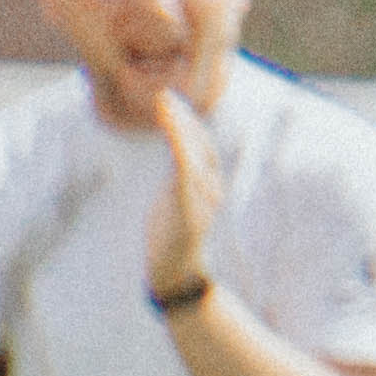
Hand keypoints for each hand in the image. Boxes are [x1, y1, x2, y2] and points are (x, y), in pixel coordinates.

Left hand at [144, 94, 222, 307]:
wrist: (175, 279)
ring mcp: (202, 200)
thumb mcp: (174, 210)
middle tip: (166, 97)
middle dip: (184, 120)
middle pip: (202, 146)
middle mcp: (210, 192)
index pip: (204, 150)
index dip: (191, 126)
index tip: (173, 105)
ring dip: (180, 125)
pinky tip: (170, 126)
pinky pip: (185, 169)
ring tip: (165, 104)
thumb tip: (176, 168)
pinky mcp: (189, 208)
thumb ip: (179, 188)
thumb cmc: (171, 247)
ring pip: (193, 153)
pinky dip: (180, 143)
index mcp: (206, 190)